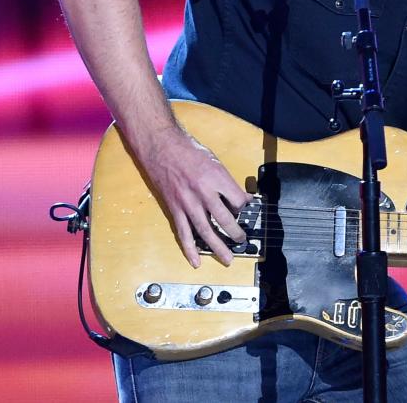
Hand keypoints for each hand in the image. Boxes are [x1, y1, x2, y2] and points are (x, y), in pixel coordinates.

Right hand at [133, 126, 251, 266]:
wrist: (162, 147)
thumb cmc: (189, 151)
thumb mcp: (215, 161)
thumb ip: (228, 182)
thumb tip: (242, 197)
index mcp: (216, 178)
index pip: (237, 200)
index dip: (243, 206)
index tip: (244, 208)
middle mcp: (203, 192)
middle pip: (224, 219)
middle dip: (235, 233)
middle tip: (242, 240)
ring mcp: (187, 202)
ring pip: (205, 231)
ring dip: (217, 247)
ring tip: (227, 259)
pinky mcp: (174, 209)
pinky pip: (183, 232)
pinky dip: (190, 249)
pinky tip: (196, 260)